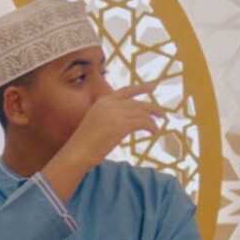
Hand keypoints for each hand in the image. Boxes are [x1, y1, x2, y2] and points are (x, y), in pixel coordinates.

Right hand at [40, 83, 163, 197]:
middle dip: (152, 108)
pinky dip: (151, 127)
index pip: (126, 91)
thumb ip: (110, 118)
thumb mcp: (96, 123)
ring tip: (156, 129)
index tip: (153, 86)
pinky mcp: (121, 125)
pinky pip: (143, 123)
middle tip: (162, 114)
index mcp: (102, 102)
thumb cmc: (85, 145)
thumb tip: (127, 122)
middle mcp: (109, 104)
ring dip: (152, 121)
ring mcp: (115, 114)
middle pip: (137, 103)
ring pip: (142, 113)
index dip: (141, 88)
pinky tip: (153, 133)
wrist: (77, 153)